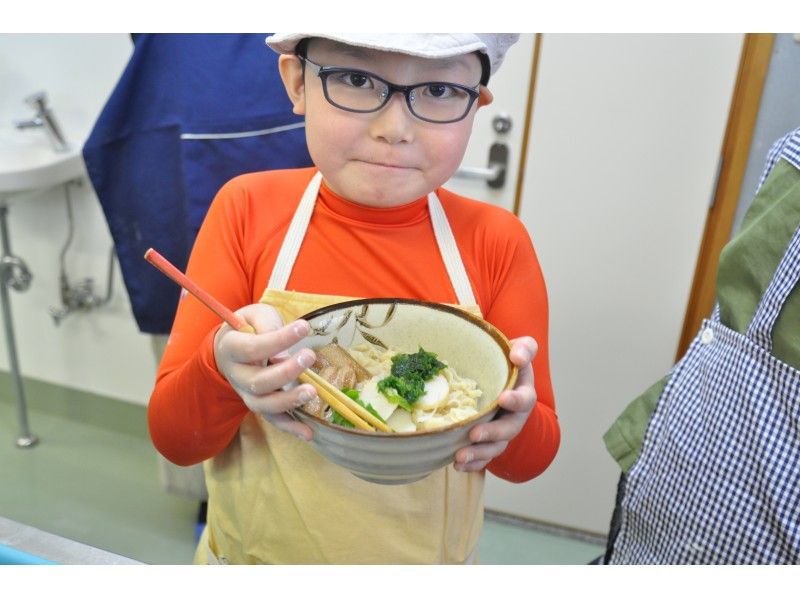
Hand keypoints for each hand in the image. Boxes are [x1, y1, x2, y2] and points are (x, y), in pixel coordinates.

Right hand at [213, 303, 316, 440]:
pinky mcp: (260, 405)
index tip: (304, 327)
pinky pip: (273, 420)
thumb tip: (286, 345)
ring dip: (289, 401)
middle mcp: (236, 375)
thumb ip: (268, 324)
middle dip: (286, 371)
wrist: (232, 347)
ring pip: (264, 404)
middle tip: (310, 355)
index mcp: (231, 349)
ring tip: (313, 391)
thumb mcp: (255, 315)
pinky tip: (308, 433)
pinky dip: (290, 428)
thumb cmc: (249, 327)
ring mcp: (247, 394)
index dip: (279, 339)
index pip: (253, 348)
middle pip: (258, 381)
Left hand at [453, 336, 537, 472]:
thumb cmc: (509, 363)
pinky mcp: (489, 441)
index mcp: (523, 394)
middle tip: (474, 435)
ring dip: (478, 454)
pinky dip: (472, 464)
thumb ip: (524, 349)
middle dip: (492, 434)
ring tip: (459, 456)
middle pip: (508, 429)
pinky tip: (458, 465)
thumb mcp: (520, 350)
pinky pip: (483, 456)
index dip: (516, 400)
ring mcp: (502, 431)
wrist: (503, 379)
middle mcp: (515, 416)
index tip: (503, 398)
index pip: (524, 399)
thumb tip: (517, 356)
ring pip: (495, 447)